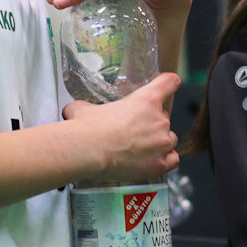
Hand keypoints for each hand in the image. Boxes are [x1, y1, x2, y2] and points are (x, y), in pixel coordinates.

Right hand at [63, 72, 181, 181]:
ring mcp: (162, 142)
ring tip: (140, 149)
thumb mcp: (84, 109)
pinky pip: (172, 160)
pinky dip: (165, 160)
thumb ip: (86, 107)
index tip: (167, 85)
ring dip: (159, 143)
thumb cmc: (87, 128)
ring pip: (169, 139)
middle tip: (133, 131)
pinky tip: (152, 161)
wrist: (88, 151)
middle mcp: (159, 119)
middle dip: (151, 123)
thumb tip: (74, 110)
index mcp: (147, 100)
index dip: (168, 83)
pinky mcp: (160, 163)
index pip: (169, 82)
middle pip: (164, 117)